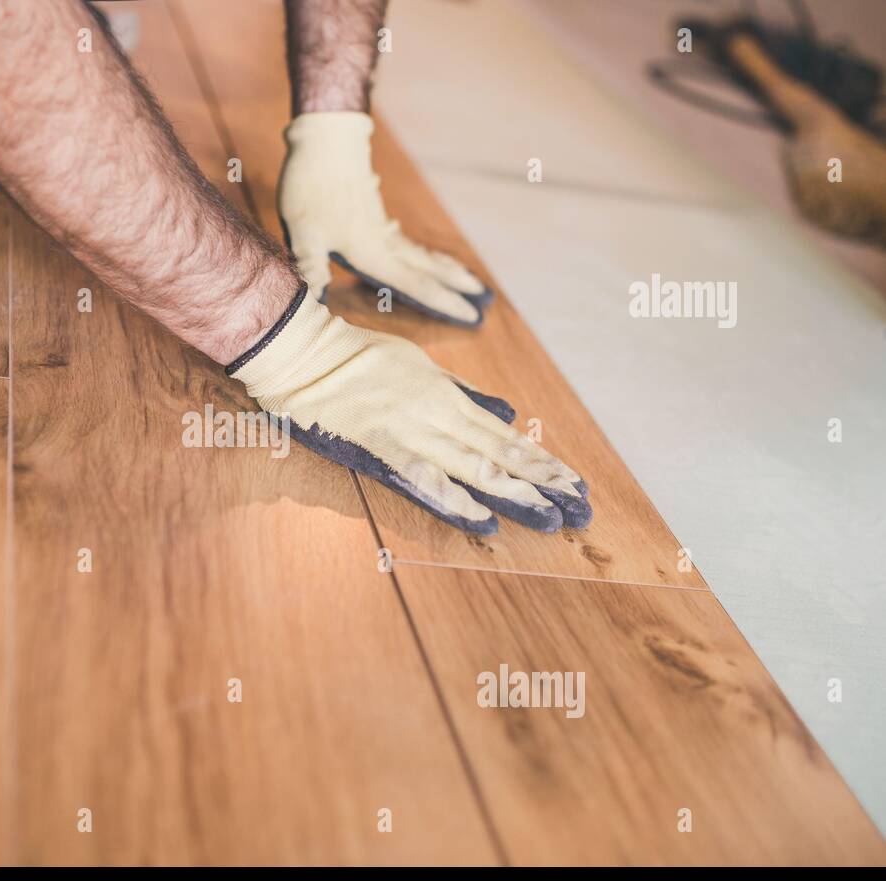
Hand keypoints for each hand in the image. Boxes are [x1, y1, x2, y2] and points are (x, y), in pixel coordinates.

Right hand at [228, 289, 590, 533]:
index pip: (505, 436)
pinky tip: (481, 519)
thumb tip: (505, 413)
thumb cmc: (358, 357)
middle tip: (580, 509)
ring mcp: (412, 431)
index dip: (540, 460)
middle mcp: (439, 415)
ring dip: (514, 492)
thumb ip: (463, 393)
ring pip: (472, 466)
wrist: (307, 353)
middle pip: (499, 454)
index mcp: (448, 398)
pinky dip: (452, 498)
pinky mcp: (380, 445)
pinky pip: (422, 476)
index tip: (573, 482)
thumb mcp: (422, 367)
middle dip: (541, 481)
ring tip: (549, 516)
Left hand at [277, 111, 492, 325]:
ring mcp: (381, 225)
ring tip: (464, 277)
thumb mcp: (303, 232)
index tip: (471, 316)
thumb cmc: (312, 186)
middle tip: (483, 299)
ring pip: (419, 253)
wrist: (327, 137)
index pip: (415, 285)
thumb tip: (313, 303)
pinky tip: (420, 254)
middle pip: (426, 269)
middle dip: (453, 285)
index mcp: (371, 252)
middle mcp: (383, 241)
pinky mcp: (373, 213)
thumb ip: (311, 268)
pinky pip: (405, 241)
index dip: (443, 302)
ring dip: (442, 268)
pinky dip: (421, 252)